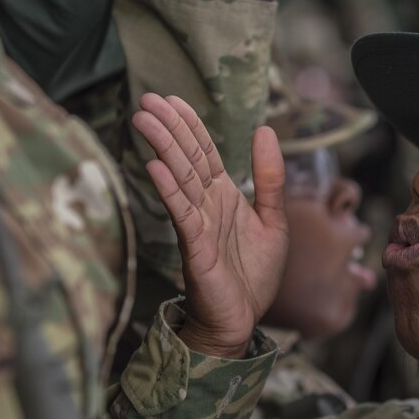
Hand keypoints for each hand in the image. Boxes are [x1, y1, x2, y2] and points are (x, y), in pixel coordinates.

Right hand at [132, 94, 287, 356]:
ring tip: (145, 120)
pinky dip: (169, 190)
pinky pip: (181, 213)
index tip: (172, 98)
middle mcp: (207, 205)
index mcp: (223, 196)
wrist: (241, 320)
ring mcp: (198, 224)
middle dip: (169, 128)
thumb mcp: (273, 220)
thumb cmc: (253, 275)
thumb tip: (266, 130)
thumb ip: (270, 178)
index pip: (205, 152)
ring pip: (179, 179)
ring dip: (163, 148)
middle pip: (187, 158)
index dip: (189, 125)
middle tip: (148, 98)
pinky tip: (157, 167)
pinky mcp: (194, 247)